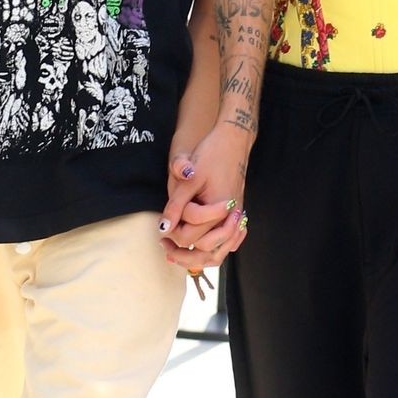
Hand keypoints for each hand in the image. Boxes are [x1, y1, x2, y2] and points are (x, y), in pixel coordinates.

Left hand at [161, 123, 250, 272]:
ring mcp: (236, 218)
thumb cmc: (211, 155)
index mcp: (217, 211)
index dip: (172, 235)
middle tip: (165, 246)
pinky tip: (202, 247)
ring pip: (220, 252)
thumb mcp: (189, 179)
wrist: (233, 141)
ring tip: (179, 252)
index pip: (191, 237)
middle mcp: (230, 218)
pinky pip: (231, 242)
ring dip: (199, 257)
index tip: (160, 231)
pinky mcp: (237, 215)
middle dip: (184, 253)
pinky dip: (216, 248)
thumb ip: (176, 205)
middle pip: (206, 251)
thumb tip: (163, 229)